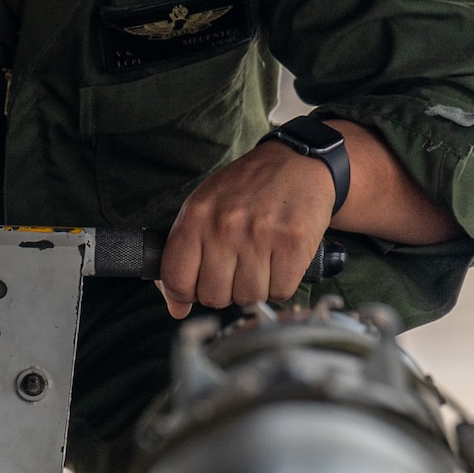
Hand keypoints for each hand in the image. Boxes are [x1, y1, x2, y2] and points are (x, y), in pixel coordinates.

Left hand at [157, 140, 334, 317]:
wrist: (296, 163)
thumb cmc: (245, 189)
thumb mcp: (203, 209)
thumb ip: (183, 256)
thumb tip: (176, 309)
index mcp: (195, 217)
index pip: (176, 280)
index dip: (185, 294)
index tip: (196, 288)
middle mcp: (224, 227)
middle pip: (213, 296)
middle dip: (223, 291)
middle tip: (234, 270)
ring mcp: (260, 236)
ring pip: (248, 297)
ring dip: (253, 288)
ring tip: (259, 262)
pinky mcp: (294, 245)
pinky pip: (280, 292)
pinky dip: (280, 285)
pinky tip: (279, 263)